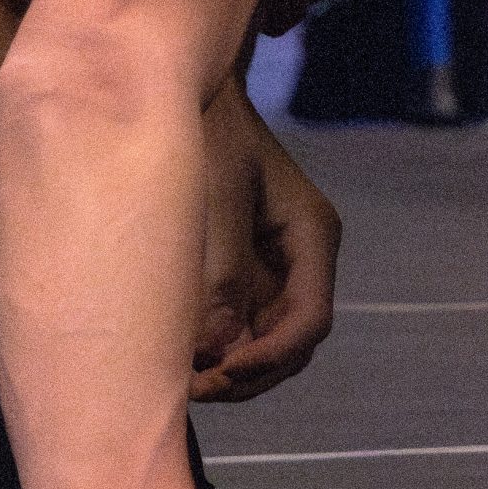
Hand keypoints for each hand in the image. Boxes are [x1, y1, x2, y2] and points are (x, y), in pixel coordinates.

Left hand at [192, 87, 341, 401]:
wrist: (186, 99)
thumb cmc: (209, 137)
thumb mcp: (215, 202)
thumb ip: (219, 278)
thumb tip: (212, 354)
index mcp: (312, 236)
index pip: (310, 319)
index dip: (272, 356)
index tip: (224, 372)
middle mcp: (300, 261)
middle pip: (291, 343)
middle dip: (248, 373)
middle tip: (193, 390)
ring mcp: (273, 270)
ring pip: (264, 343)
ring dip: (229, 370)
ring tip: (179, 381)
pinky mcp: (242, 275)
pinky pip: (237, 328)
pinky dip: (213, 350)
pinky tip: (175, 357)